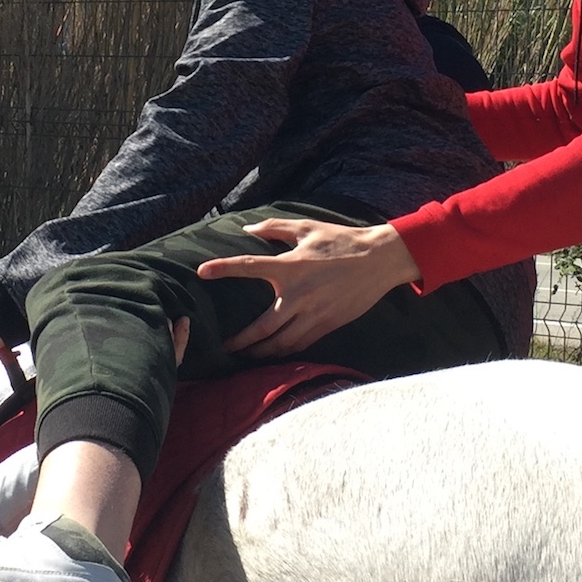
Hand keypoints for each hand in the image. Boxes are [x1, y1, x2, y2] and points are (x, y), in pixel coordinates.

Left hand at [196, 220, 420, 359]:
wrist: (379, 260)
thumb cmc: (341, 240)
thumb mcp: (307, 227)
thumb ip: (275, 228)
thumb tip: (247, 230)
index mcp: (291, 266)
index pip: (249, 267)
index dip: (223, 269)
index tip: (202, 272)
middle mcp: (299, 294)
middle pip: (262, 327)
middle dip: (241, 341)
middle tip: (226, 346)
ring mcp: (314, 313)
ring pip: (281, 343)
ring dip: (261, 352)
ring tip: (247, 354)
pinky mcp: (328, 324)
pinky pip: (301, 344)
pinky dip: (284, 352)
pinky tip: (274, 353)